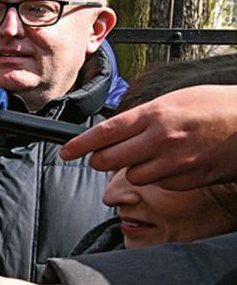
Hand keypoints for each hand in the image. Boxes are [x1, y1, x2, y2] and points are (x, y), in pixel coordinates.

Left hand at [61, 84, 236, 189]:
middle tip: (103, 157)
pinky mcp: (190, 179)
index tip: (65, 152)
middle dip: (101, 160)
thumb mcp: (177, 99)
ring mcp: (176, 162)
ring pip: (133, 176)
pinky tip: (177, 163)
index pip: (104, 133)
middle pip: (109, 160)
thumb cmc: (218, 106)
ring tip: (153, 156)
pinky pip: (161, 185)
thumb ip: (146, 116)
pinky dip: (162, 178)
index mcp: (155, 114)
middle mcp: (161, 139)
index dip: (79, 145)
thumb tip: (117, 130)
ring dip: (135, 169)